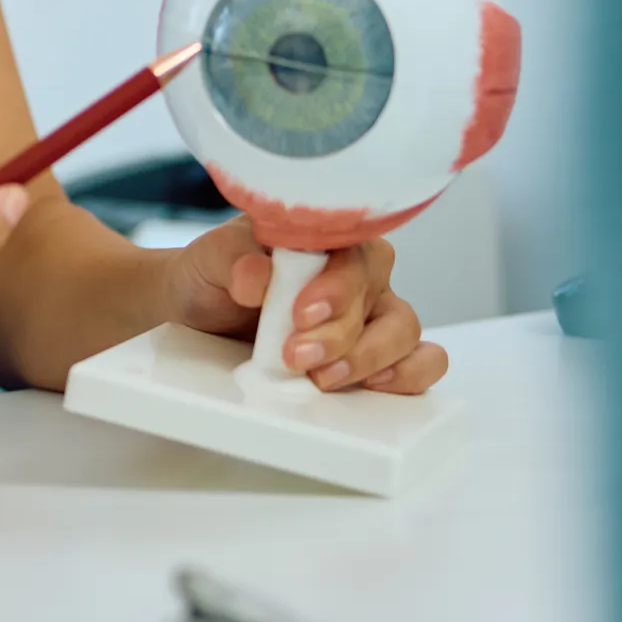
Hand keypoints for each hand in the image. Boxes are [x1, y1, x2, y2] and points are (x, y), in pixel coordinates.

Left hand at [162, 225, 447, 394]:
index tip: (302, 312)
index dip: (336, 286)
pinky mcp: (375, 353)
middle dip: (339, 334)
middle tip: (295, 355)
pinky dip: (409, 373)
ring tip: (323, 378)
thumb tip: (256, 276)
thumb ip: (233, 257)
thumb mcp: (211, 256)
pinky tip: (374, 385)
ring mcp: (372, 313)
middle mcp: (359, 273)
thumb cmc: (216, 272)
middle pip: (378, 298)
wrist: (200, 307)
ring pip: (404, 329)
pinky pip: (421, 359)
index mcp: (329, 237)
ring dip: (366, 358)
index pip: (354, 253)